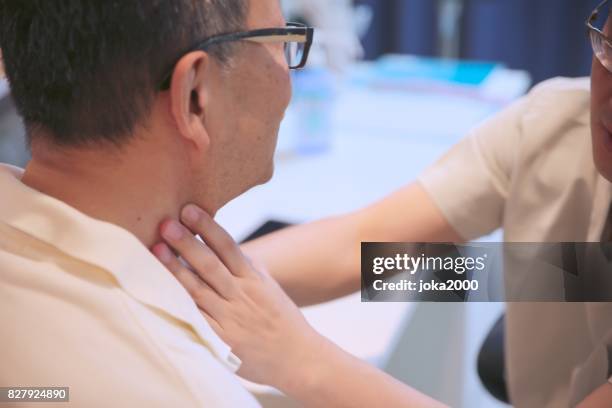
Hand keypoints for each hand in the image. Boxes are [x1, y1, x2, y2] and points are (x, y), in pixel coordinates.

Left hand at [151, 204, 323, 391]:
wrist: (298, 359)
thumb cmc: (282, 320)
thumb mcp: (270, 288)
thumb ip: (249, 268)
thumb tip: (226, 246)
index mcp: (254, 279)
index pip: (228, 247)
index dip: (208, 227)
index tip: (189, 210)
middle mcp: (241, 296)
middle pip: (209, 265)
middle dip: (186, 243)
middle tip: (166, 224)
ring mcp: (230, 319)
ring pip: (197, 291)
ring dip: (175, 270)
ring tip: (156, 250)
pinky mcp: (221, 341)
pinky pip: (196, 320)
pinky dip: (178, 305)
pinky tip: (160, 292)